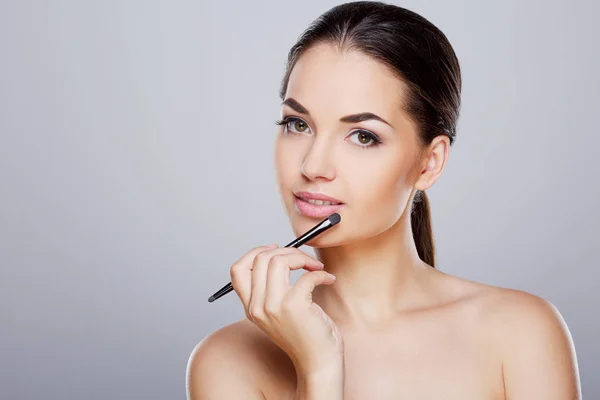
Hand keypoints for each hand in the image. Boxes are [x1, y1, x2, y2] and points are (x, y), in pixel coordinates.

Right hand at [229, 244, 343, 376]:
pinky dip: (321, 273)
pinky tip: (328, 280)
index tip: (277, 249)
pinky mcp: (294, 306)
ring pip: (278, 261)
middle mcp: (257, 306)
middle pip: (261, 259)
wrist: (318, 364)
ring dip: (302, 257)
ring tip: (316, 267)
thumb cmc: (305, 336)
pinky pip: (306, 275)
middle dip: (287, 251)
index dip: (256, 252)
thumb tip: (281, 254)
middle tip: (305, 260)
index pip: (238, 269)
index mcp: (251, 307)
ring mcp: (273, 306)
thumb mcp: (278, 312)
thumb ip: (272, 288)